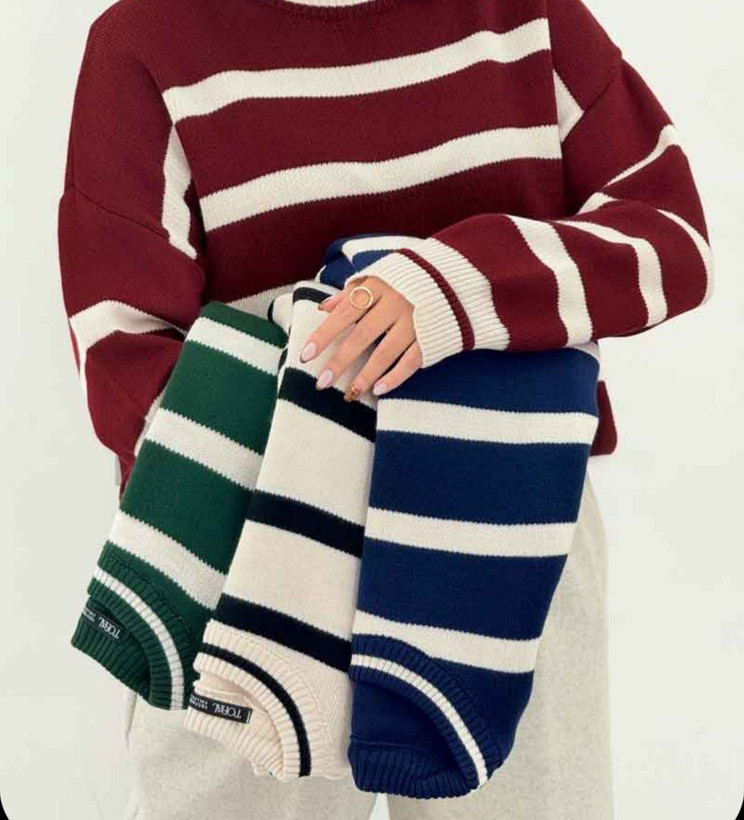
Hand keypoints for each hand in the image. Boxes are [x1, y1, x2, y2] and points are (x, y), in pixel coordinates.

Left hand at [300, 276, 422, 400]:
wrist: (456, 279)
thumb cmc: (409, 279)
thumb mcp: (379, 277)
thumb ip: (351, 292)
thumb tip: (324, 307)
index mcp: (379, 286)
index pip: (344, 313)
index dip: (324, 335)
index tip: (305, 355)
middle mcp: (395, 303)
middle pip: (362, 336)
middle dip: (340, 361)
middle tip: (322, 382)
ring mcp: (414, 321)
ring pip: (385, 352)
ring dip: (365, 375)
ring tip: (349, 393)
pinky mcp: (431, 337)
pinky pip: (411, 361)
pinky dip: (395, 377)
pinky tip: (379, 390)